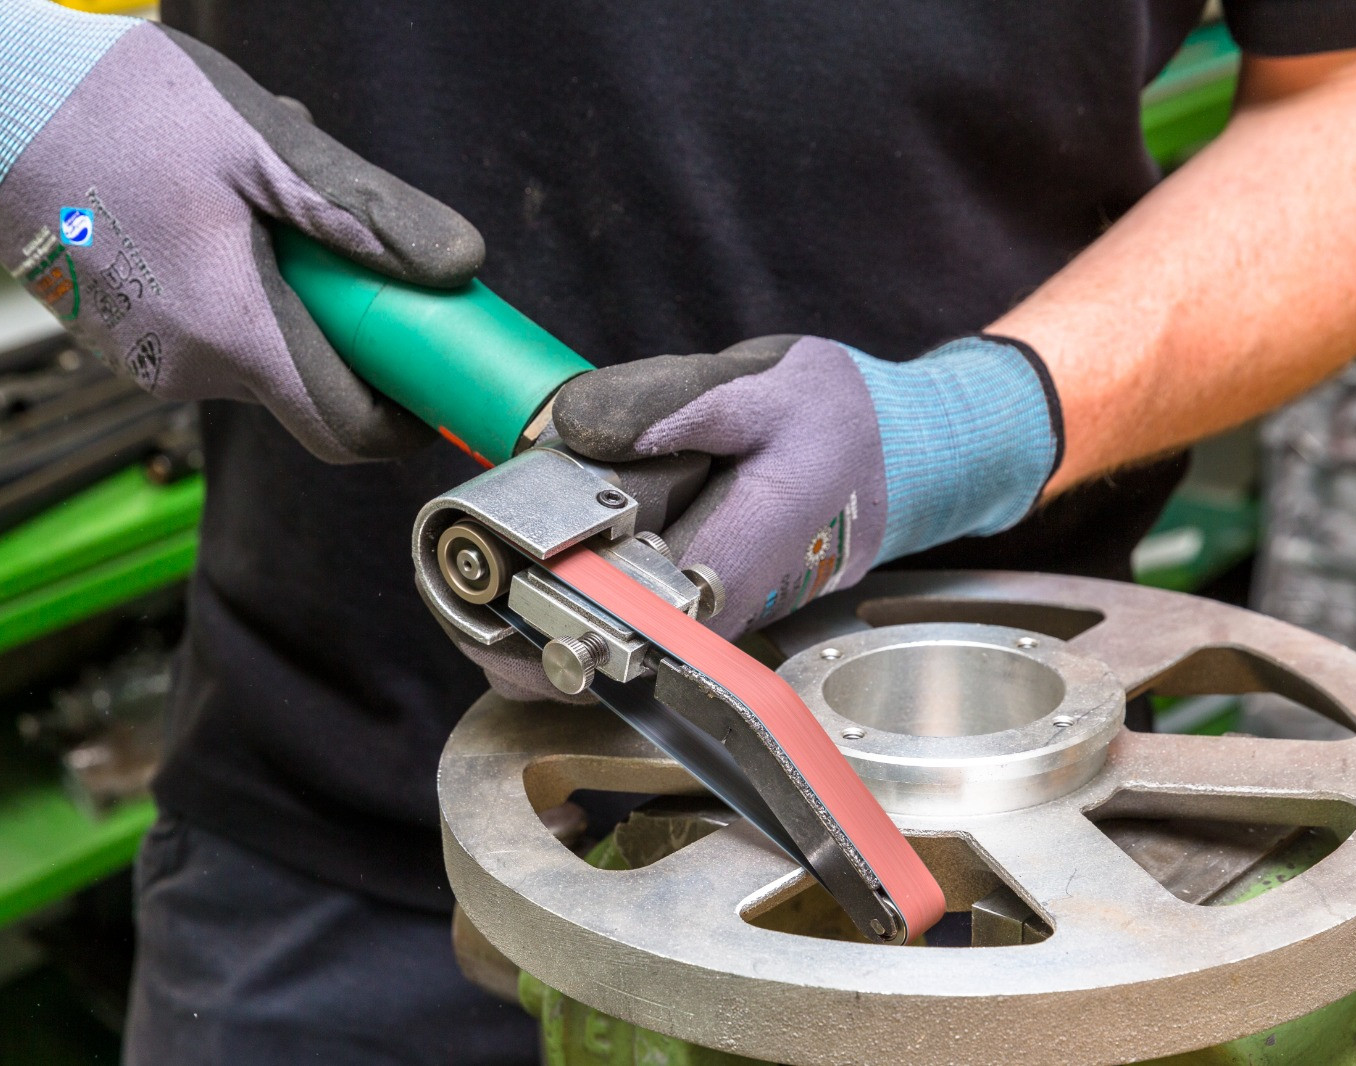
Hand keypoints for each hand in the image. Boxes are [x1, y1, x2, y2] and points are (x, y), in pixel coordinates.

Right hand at [0, 3, 480, 461]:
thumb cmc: (120, 109)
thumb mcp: (270, 146)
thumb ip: (369, 216)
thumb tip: (458, 267)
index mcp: (233, 333)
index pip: (347, 431)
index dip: (404, 421)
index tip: (433, 384)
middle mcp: (187, 369)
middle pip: (307, 386)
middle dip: (345, 327)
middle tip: (343, 244)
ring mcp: (146, 360)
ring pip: (258, 353)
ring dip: (288, 295)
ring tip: (257, 202)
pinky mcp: (120, 339)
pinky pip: (208, 333)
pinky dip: (236, 289)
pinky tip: (213, 215)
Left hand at [448, 332, 1061, 701]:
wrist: (896, 461)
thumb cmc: (838, 423)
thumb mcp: (766, 388)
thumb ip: (673, 405)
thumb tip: (575, 431)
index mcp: (725, 563)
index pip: (610, 622)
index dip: (530, 615)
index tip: (470, 587)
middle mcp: (709, 613)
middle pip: (588, 640)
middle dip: (514, 609)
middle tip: (459, 564)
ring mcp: (698, 621)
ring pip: (595, 638)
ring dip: (530, 604)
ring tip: (478, 557)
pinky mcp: (690, 609)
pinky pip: (610, 618)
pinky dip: (560, 590)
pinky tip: (529, 550)